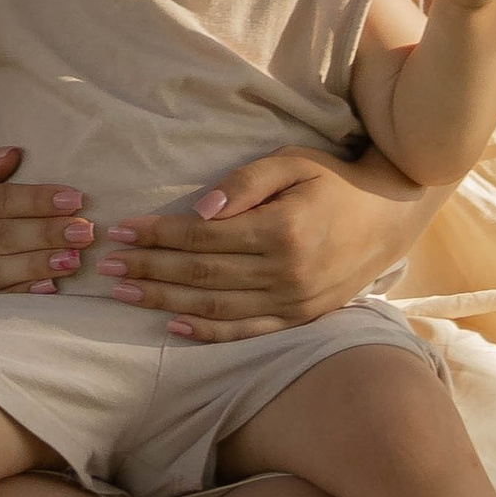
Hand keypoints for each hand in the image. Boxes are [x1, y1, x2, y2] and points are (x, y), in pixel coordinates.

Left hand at [89, 146, 420, 342]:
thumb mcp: (291, 162)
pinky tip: (171, 325)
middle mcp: (285, 274)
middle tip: (106, 265)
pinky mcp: (299, 319)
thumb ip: (244, 184)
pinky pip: (245, 332)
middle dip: (148, 269)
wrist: (389, 217)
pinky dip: (206, 334)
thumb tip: (197, 211)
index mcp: (281, 231)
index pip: (202, 238)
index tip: (121, 230)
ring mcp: (293, 302)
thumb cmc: (332, 181)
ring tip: (124, 293)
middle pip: (201, 276)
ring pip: (216, 309)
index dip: (157, 235)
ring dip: (164, 301)